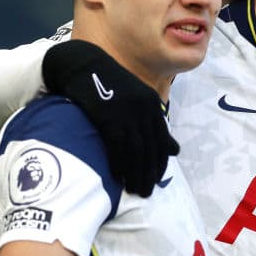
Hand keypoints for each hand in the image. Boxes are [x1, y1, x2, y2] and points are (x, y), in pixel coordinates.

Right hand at [42, 40, 177, 195]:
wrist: (80, 64)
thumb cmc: (105, 83)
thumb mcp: (134, 99)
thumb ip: (152, 122)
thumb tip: (175, 150)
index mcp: (152, 103)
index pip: (162, 140)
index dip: (160, 162)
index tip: (157, 180)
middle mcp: (144, 107)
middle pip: (151, 148)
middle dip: (149, 173)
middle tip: (146, 192)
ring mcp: (127, 111)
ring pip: (137, 150)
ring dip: (136, 173)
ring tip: (134, 190)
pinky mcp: (109, 116)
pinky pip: (117, 146)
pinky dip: (119, 164)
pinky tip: (117, 177)